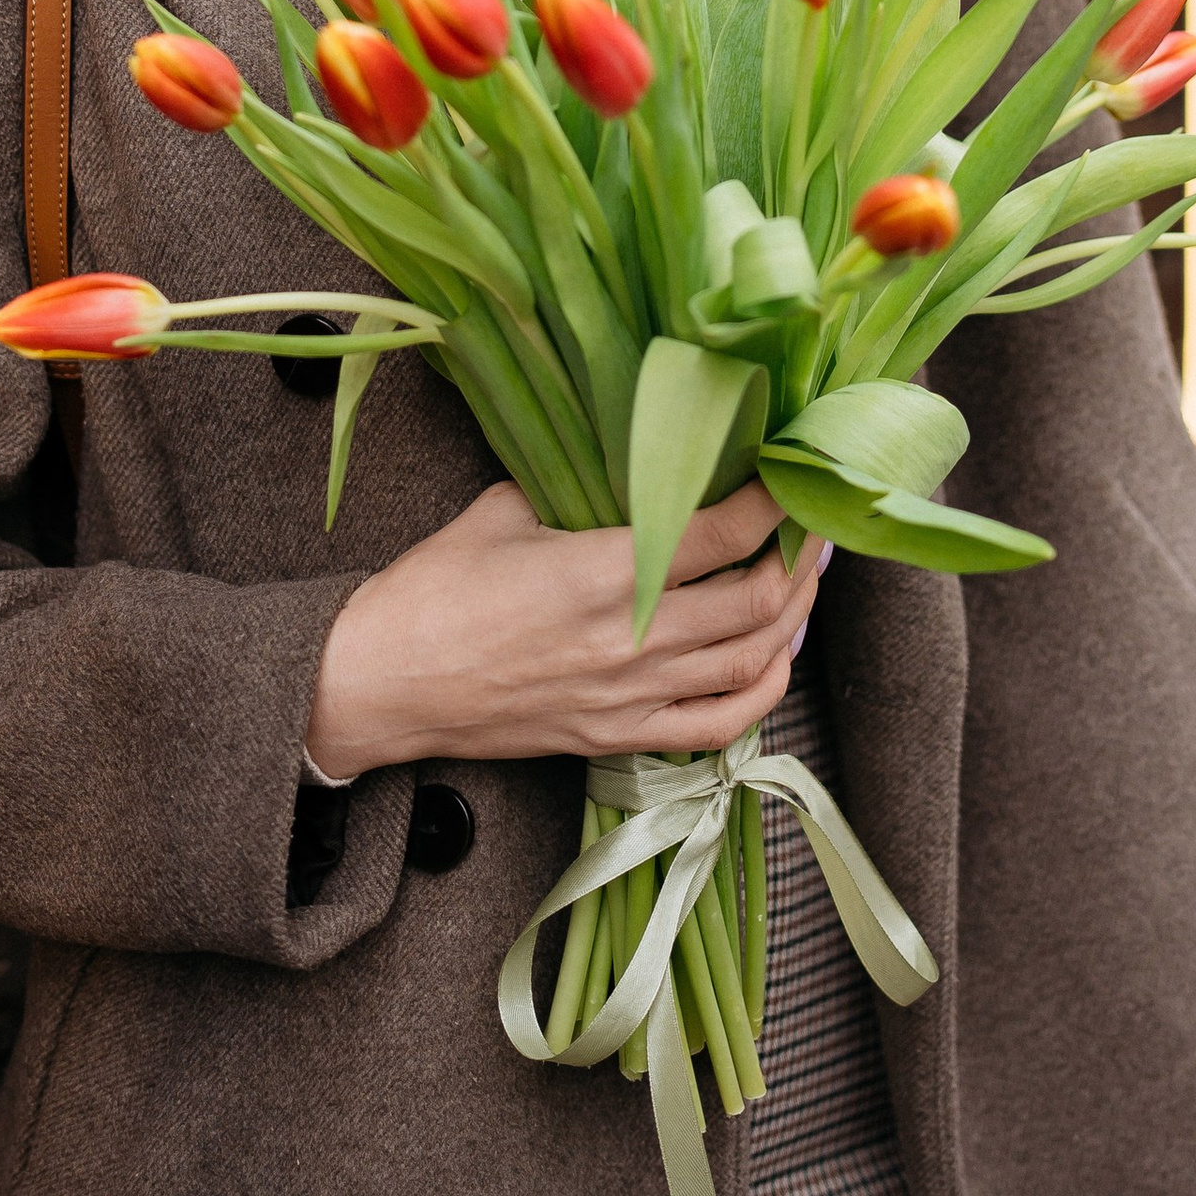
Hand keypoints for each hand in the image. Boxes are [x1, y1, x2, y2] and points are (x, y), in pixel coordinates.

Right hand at [304, 481, 827, 775]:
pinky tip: (775, 656)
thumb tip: (634, 458)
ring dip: (792, 618)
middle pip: (755, 600)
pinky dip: (763, 690)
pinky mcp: (617, 736)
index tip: (789, 470)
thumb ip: (578, 487)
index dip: (770, 499)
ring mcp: (628, 696)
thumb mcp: (505, 509)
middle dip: (799, 557)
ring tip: (804, 578)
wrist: (383, 684)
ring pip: (750, 661)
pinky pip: (717, 726)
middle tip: (812, 521)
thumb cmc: (434, 591)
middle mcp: (629, 639)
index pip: (720, 531)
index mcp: (601, 571)